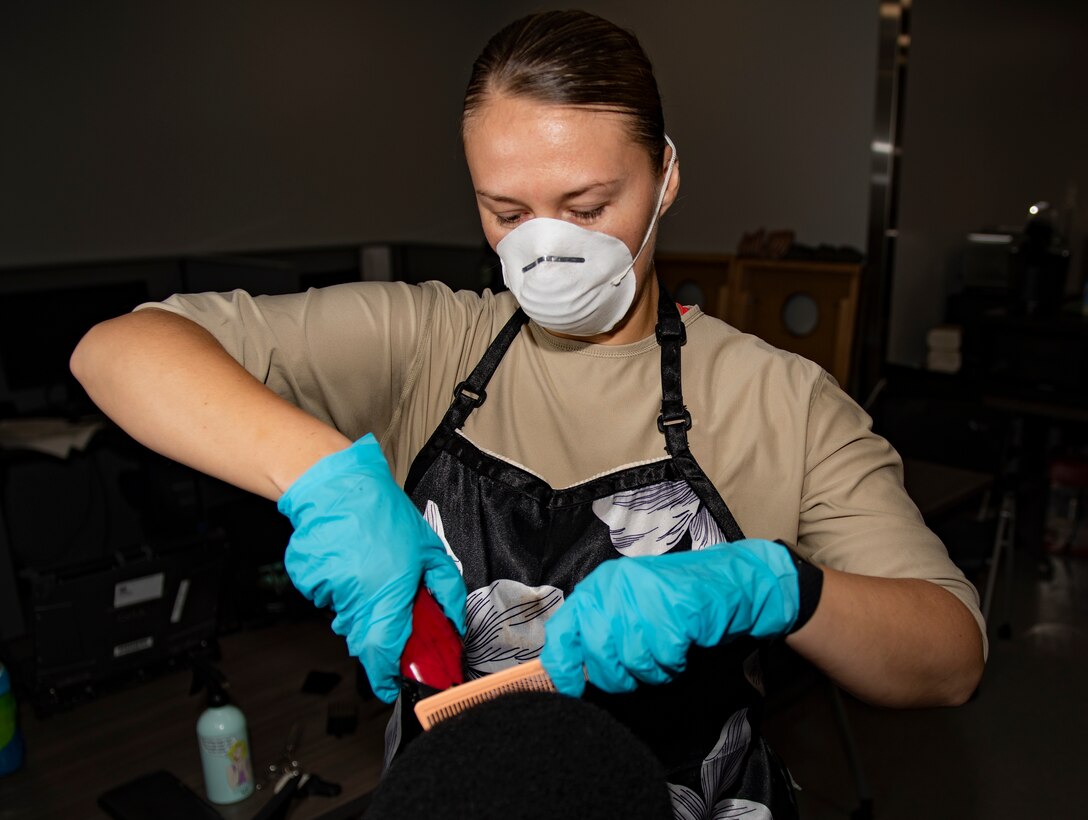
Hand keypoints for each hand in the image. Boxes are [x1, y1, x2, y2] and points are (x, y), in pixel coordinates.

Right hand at [278, 434, 466, 701]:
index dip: (386, 676)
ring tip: (368, 569)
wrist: (338, 485)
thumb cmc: (383, 513)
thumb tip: (454, 621)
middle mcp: (354, 595)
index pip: (383, 651)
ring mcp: (326, 588)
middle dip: (377, 639)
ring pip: (344, 616)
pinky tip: (348, 561)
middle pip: (362, 640)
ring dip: (358, 607)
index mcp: (387, 590)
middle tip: (388, 612)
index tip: (392, 685)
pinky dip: (338, 588)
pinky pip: (326, 597)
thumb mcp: (429, 549)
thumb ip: (446, 588)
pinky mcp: (307, 579)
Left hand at [540, 539, 813, 696]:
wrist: (724, 582)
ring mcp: (643, 595)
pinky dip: (674, 663)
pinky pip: (663, 657)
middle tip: (637, 672)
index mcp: (597, 586)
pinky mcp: (673, 609)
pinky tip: (682, 647)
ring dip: (651, 670)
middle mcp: (614, 586)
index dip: (562, 667)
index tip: (570, 689)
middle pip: (598, 653)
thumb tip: (567, 672)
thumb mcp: (625, 606)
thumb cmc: (671, 602)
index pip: (562, 630)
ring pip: (632, 659)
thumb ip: (597, 630)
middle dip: (617, 676)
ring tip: (664, 654)